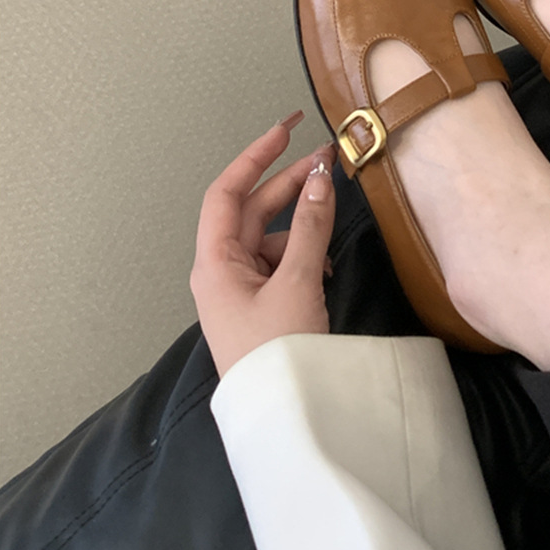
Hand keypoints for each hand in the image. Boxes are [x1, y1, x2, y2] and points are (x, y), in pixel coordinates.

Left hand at [190, 110, 337, 378]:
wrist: (285, 419)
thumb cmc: (279, 355)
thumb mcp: (299, 283)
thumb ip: (312, 226)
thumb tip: (321, 177)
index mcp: (215, 263)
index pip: (227, 192)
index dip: (255, 156)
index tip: (286, 130)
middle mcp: (223, 272)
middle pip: (254, 211)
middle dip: (290, 183)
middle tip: (328, 159)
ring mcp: (243, 291)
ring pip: (274, 237)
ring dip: (305, 224)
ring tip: (334, 226)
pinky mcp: (263, 308)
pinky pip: (285, 264)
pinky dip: (308, 255)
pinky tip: (328, 267)